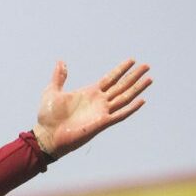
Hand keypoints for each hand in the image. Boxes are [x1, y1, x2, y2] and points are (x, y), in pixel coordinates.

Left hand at [31, 59, 151, 157]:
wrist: (46, 135)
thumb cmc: (48, 117)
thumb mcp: (52, 92)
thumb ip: (59, 77)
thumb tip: (60, 62)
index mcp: (89, 92)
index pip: (110, 78)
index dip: (121, 69)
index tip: (132, 60)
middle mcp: (98, 101)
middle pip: (121, 86)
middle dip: (134, 76)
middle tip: (146, 65)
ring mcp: (101, 112)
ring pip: (124, 97)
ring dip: (137, 88)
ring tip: (149, 78)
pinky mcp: (101, 123)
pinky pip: (120, 115)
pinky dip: (131, 108)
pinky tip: (142, 100)